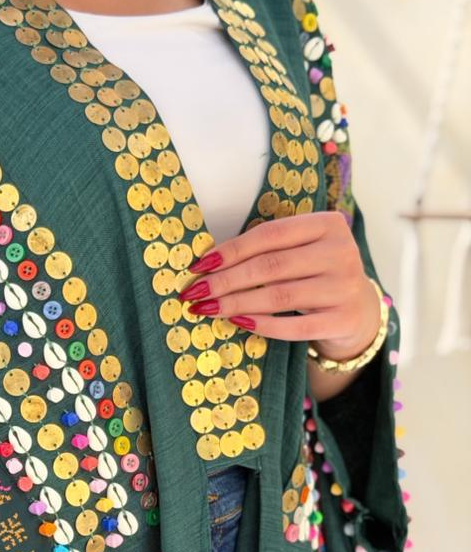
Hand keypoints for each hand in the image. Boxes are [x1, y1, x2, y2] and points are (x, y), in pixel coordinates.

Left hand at [176, 211, 380, 358]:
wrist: (358, 308)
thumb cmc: (315, 273)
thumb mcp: (300, 250)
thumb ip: (266, 249)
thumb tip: (208, 263)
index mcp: (327, 224)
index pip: (270, 234)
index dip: (231, 250)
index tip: (199, 266)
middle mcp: (342, 251)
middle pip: (270, 266)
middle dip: (225, 280)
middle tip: (193, 293)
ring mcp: (346, 287)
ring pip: (279, 296)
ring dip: (235, 304)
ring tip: (207, 309)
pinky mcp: (344, 320)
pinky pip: (294, 327)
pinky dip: (262, 325)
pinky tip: (238, 322)